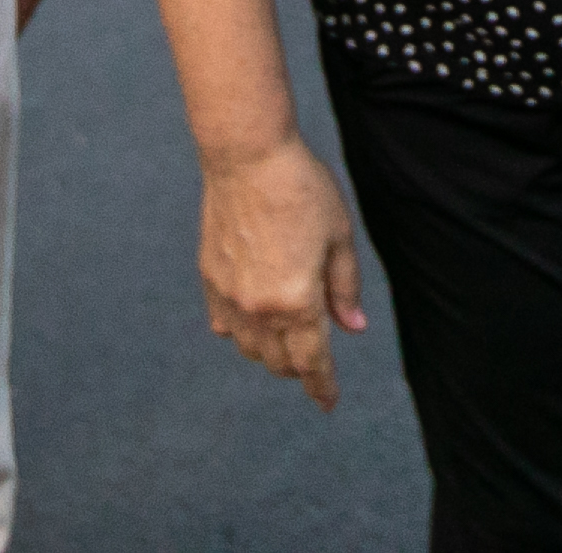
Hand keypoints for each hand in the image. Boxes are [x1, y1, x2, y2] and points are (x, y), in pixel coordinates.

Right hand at [200, 138, 366, 411]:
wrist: (247, 157)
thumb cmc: (300, 189)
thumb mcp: (338, 235)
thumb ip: (344, 288)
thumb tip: (352, 328)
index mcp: (296, 301)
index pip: (312, 361)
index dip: (322, 386)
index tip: (328, 403)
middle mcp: (258, 309)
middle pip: (279, 362)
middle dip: (300, 369)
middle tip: (315, 363)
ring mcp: (228, 297)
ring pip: (250, 349)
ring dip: (271, 353)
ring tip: (288, 339)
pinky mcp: (209, 279)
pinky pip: (224, 326)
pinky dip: (241, 333)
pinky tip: (254, 320)